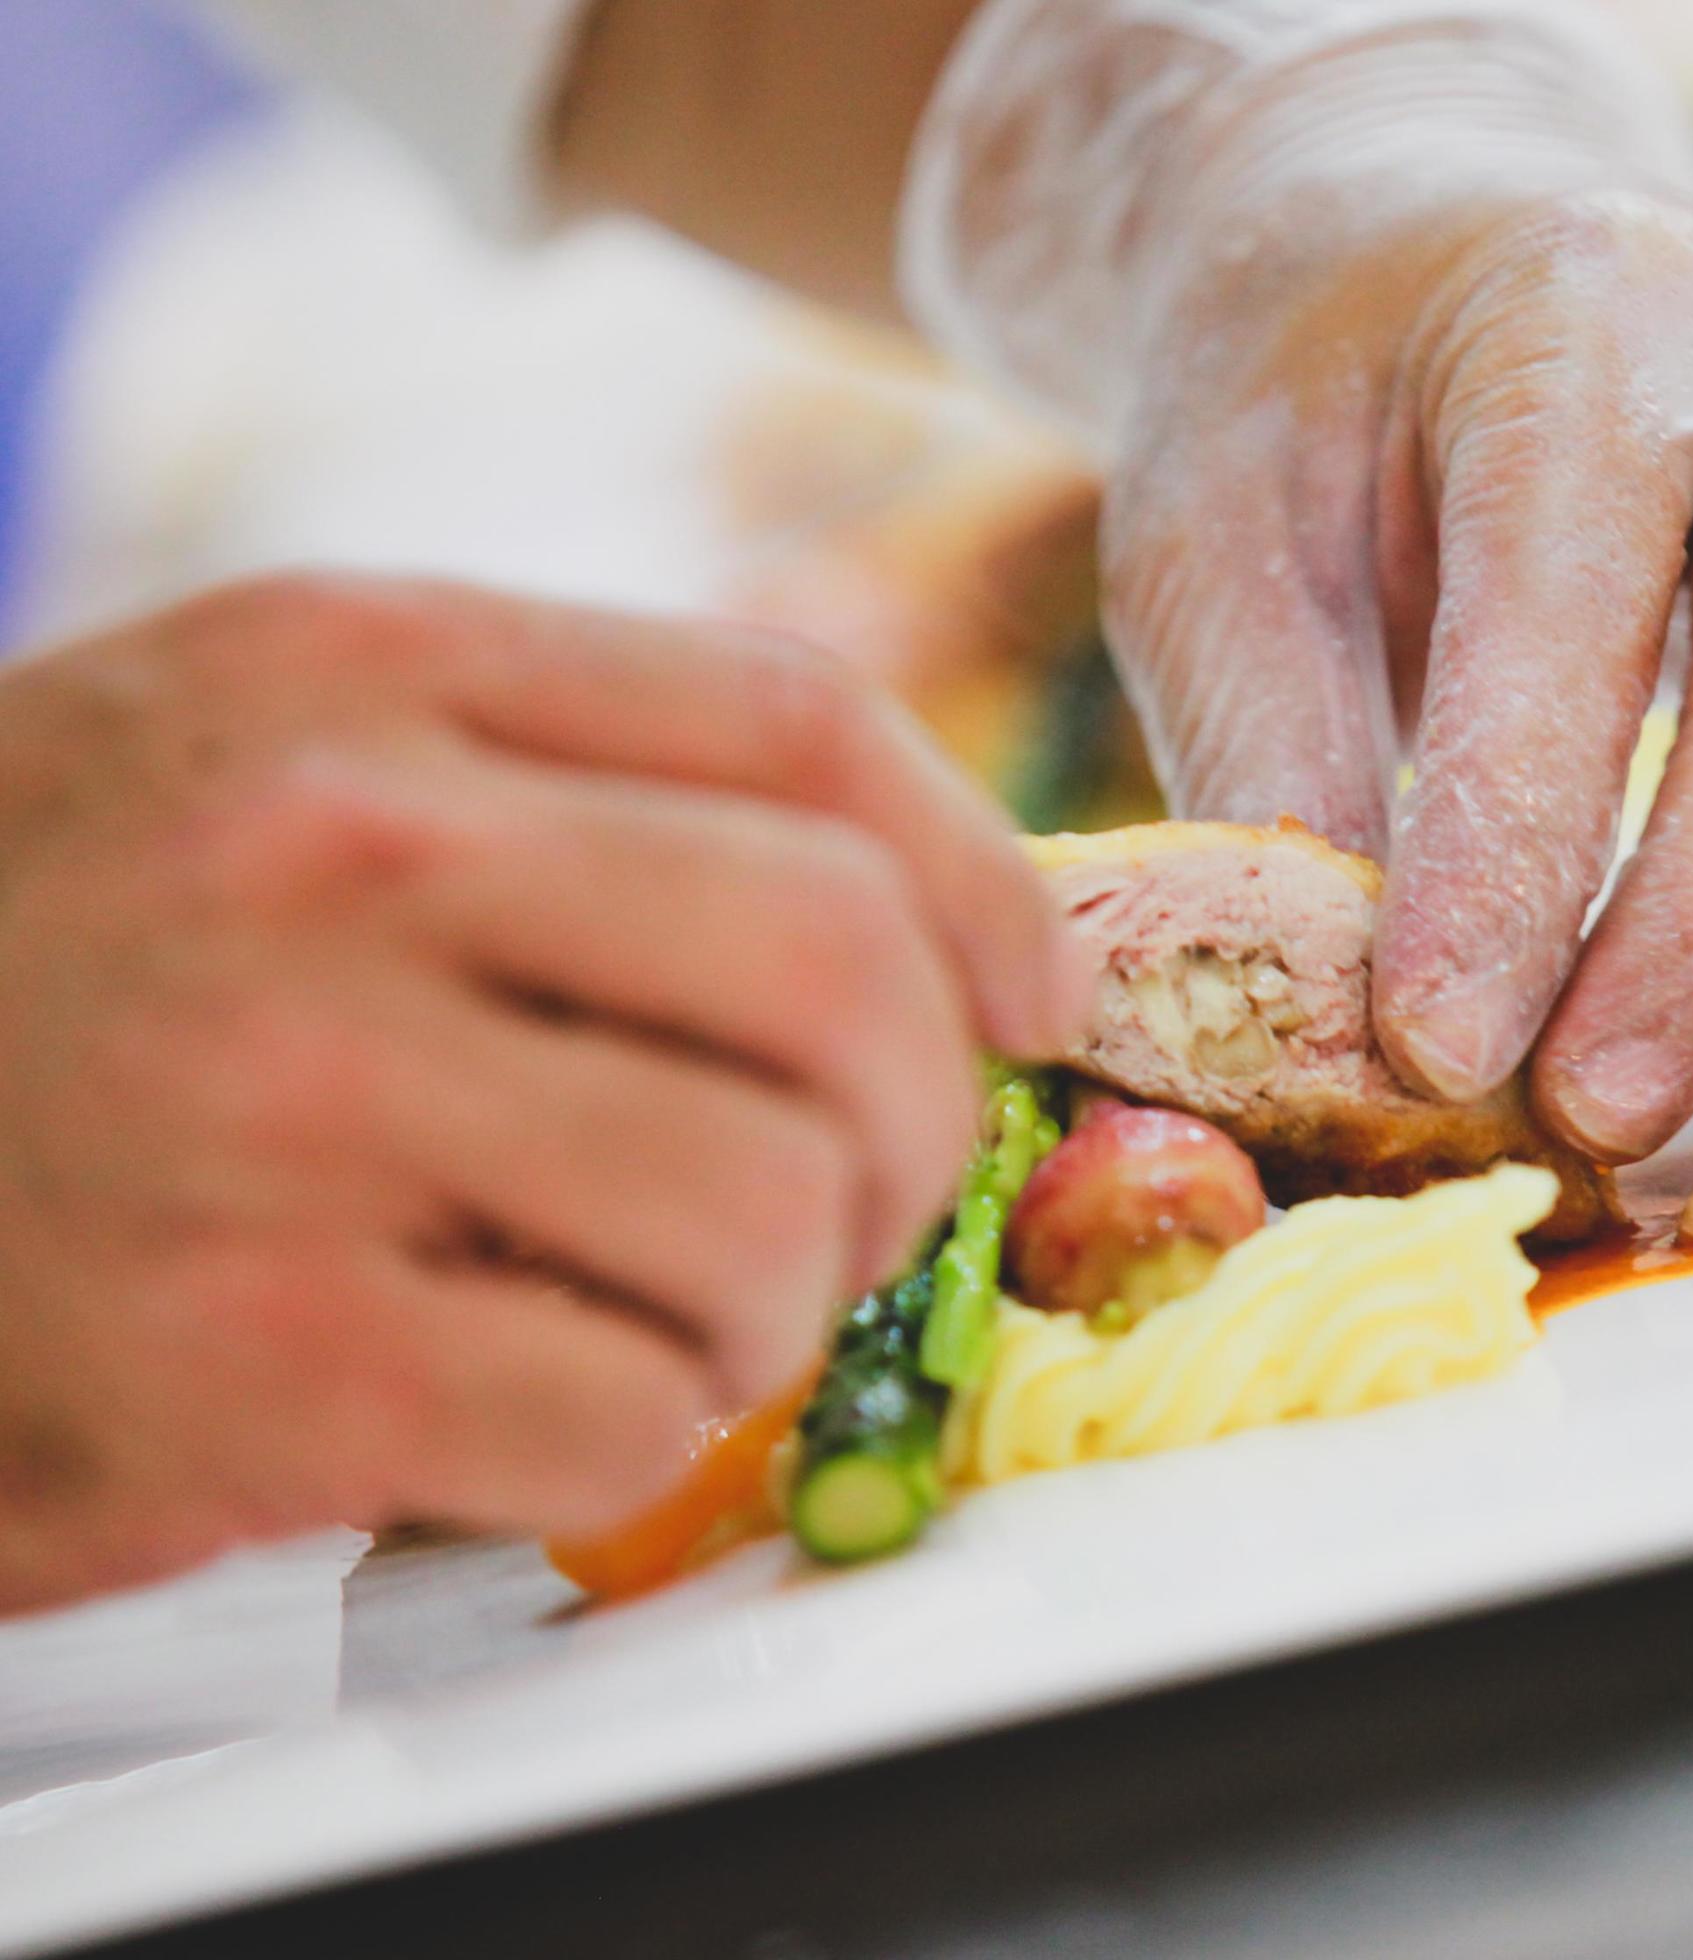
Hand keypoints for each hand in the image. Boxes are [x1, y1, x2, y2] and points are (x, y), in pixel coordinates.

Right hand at [0, 575, 1087, 1610]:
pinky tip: (518, 1407)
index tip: (1031, 997)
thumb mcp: (260, 770)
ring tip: (649, 1308)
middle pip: (842, 970)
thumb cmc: (39, 975)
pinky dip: (636, 1435)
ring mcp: (294, 1093)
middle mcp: (342, 847)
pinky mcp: (259, 1347)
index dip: (981, 881)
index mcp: (366, 672)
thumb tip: (900, 926)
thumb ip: (553, 797)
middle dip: (914, 1124)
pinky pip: (634, 1405)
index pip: (802, 728)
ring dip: (773, 1301)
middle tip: (853, 1200)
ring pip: (770, 1205)